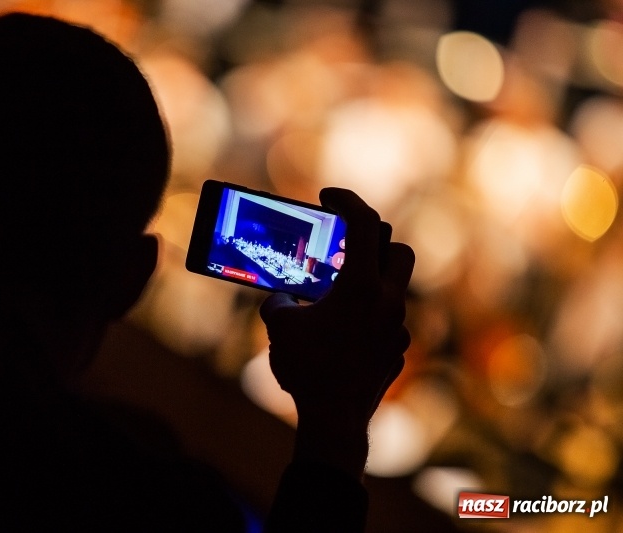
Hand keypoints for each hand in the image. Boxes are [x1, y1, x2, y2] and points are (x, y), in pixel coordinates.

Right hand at [259, 188, 413, 476]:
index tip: (328, 196)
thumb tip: (282, 297)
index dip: (346, 200)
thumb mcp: (280, 326)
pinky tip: (347, 330)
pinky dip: (372, 315)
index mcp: (361, 286)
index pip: (363, 223)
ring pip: (397, 288)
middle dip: (375, 242)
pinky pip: (391, 321)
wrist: (334, 421)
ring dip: (374, 281)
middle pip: (398, 250)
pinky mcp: (398, 351)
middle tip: (347, 249)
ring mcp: (399, 328)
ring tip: (342, 292)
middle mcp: (388, 302)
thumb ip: (280, 301)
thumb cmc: (307, 369)